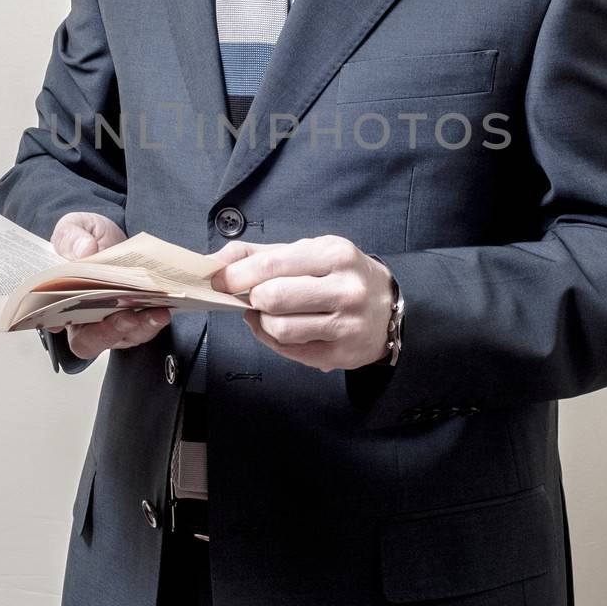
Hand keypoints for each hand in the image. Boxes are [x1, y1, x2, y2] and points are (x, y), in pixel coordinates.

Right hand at [49, 212, 169, 356]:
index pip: (54, 321)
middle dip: (110, 331)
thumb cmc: (85, 237)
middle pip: (92, 340)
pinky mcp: (135, 318)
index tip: (65, 321)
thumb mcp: (73, 228)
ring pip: (123, 337)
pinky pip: (145, 328)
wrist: (110, 237)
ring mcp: (111, 323)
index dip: (58, 325)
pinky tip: (166, 306)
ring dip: (141, 327)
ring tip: (157, 312)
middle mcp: (84, 319)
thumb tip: (85, 250)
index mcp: (60, 299)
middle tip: (126, 317)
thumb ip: (72, 238)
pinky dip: (155, 319)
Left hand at [210, 235, 393, 373]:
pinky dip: (274, 339)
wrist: (391, 307)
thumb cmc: (341, 275)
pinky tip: (282, 328)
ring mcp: (345, 324)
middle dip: (252, 298)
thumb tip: (215, 261)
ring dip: (262, 322)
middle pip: (273, 298)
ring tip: (268, 313)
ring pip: (279, 328)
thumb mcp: (310, 252)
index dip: (236, 275)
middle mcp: (345, 289)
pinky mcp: (341, 353)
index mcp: (334, 255)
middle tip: (251, 296)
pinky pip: (290, 350)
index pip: (272, 265)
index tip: (218, 281)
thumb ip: (262, 254)